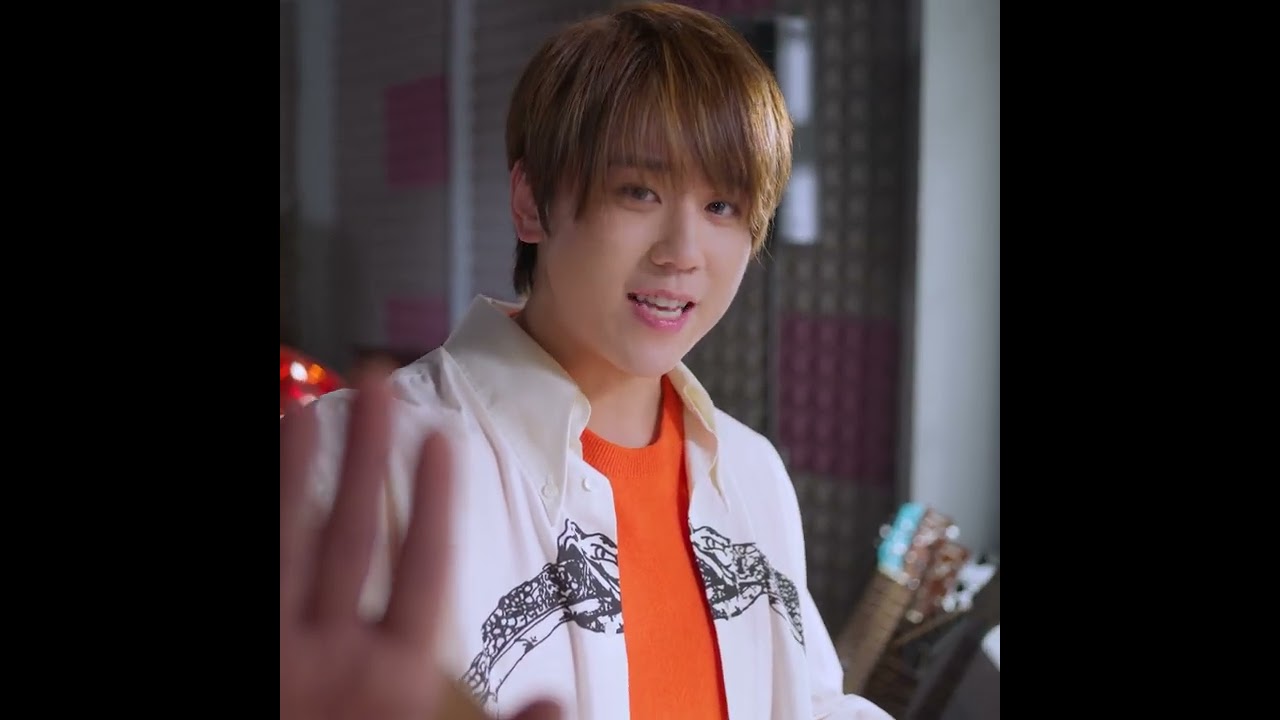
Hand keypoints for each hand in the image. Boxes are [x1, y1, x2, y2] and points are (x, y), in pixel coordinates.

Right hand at [280, 364, 560, 719]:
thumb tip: (556, 705)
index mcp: (394, 676)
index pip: (419, 567)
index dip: (432, 503)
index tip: (445, 441)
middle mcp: (334, 655)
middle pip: (353, 533)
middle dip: (366, 457)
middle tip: (379, 381)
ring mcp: (288, 654)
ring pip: (291, 543)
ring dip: (298, 476)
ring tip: (309, 406)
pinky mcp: (258, 654)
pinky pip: (259, 575)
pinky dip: (262, 517)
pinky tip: (267, 462)